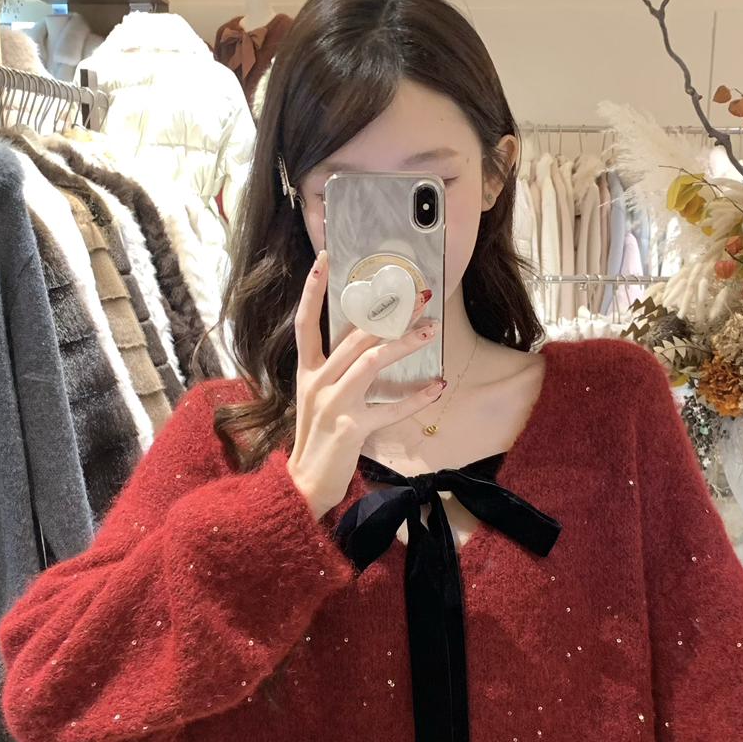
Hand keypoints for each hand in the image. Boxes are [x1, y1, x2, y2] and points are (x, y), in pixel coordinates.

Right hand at [288, 250, 443, 519]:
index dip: (313, 289)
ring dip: (405, 342)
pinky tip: (438, 386)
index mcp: (307, 372)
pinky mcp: (350, 427)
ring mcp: (333, 403)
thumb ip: (335, 372)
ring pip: (371, 360)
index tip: (326, 257)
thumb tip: (368, 345)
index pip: (305, 322)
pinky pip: (390, 407)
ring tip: (432, 330)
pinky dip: (417, 397)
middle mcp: (317, 381)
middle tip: (420, 294)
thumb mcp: (318, 399)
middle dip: (388, 311)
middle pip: (353, 335)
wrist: (305, 484)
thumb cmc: (318, 440)